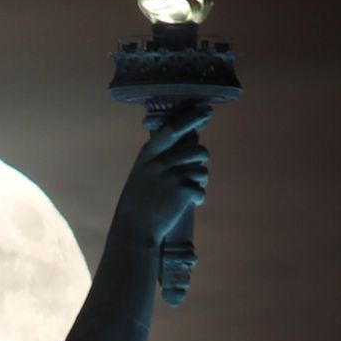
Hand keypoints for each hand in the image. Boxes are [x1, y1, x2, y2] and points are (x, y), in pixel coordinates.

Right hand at [114, 104, 211, 242]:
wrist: (134, 230)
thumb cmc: (137, 205)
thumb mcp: (141, 176)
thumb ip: (158, 162)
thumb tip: (183, 154)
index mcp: (148, 155)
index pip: (172, 130)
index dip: (190, 118)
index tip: (205, 110)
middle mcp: (161, 162)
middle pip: (196, 150)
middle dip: (201, 159)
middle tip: (195, 170)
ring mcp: (173, 176)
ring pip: (202, 171)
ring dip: (200, 181)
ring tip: (189, 191)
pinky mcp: (183, 191)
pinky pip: (201, 190)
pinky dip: (197, 199)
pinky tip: (188, 205)